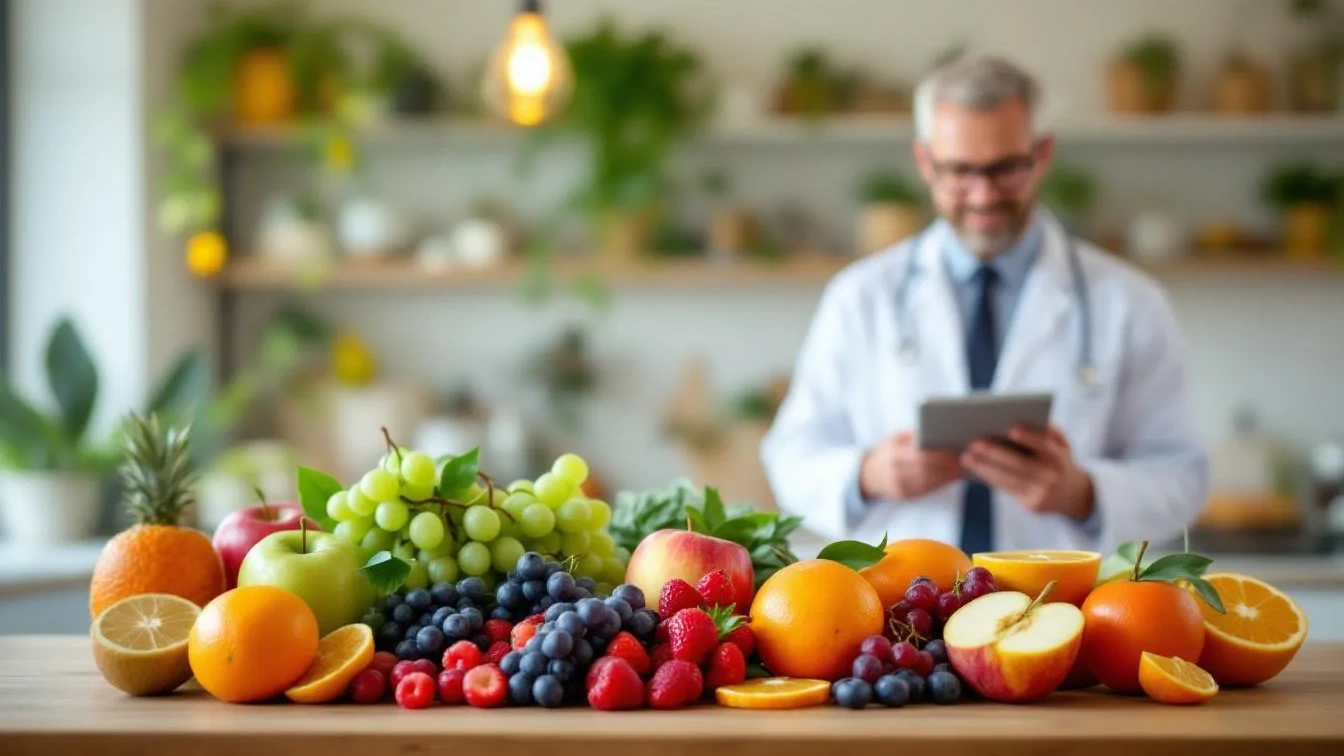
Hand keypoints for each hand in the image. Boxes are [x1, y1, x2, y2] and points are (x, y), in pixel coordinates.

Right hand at [860, 431, 961, 501]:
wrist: (868, 476)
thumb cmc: (887, 452)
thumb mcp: (894, 438)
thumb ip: (913, 435)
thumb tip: (937, 432)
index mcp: (893, 453)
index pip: (920, 455)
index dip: (938, 454)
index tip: (953, 450)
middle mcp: (895, 471)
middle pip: (927, 470)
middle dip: (946, 466)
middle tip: (963, 460)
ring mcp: (900, 486)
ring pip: (929, 482)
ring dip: (947, 476)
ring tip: (960, 469)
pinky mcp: (905, 496)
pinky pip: (926, 490)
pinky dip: (940, 483)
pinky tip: (950, 478)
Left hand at [959, 425, 1094, 519]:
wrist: (1074, 495)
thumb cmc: (1059, 460)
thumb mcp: (1062, 444)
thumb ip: (1047, 431)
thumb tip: (1021, 419)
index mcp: (1059, 457)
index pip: (1044, 446)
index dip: (1030, 438)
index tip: (1012, 428)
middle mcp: (1051, 476)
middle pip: (1019, 464)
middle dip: (995, 454)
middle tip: (974, 443)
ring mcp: (1041, 493)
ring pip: (1008, 479)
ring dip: (984, 468)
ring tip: (966, 457)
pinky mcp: (1031, 506)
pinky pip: (1007, 489)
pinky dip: (989, 478)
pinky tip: (975, 468)